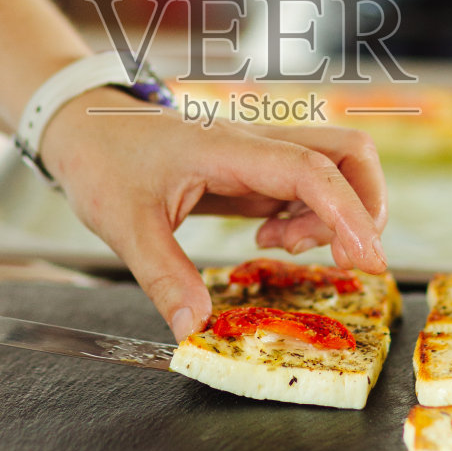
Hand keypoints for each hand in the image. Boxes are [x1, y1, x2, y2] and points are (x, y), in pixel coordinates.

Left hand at [41, 93, 388, 341]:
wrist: (84, 124)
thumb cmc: (102, 161)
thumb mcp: (125, 227)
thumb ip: (164, 278)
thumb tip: (197, 327)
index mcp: (227, 150)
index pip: (310, 169)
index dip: (347, 213)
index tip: (367, 259)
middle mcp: (255, 144)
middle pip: (348, 150)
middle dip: (365, 205)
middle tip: (344, 257)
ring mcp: (260, 153)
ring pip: (335, 165)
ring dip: (334, 214)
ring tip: (283, 247)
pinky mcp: (257, 168)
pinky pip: (310, 185)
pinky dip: (311, 216)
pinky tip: (271, 238)